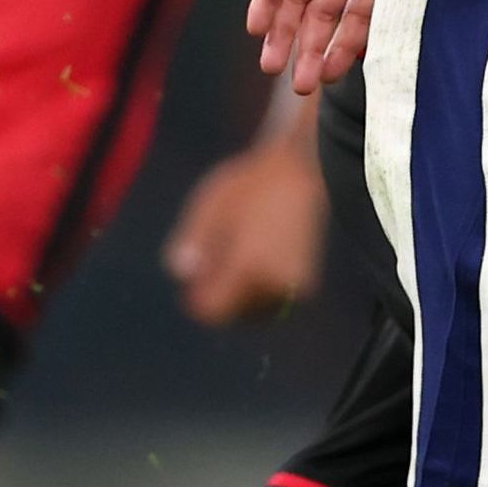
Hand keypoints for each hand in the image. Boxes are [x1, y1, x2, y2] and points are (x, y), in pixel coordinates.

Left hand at [165, 138, 327, 324]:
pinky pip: (274, 303)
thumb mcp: (211, 204)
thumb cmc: (252, 184)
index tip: (195, 280)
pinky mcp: (307, 285)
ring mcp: (295, 287)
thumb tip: (180, 275)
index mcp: (249, 266)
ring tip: (241, 257)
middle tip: (219, 260)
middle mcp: (275, 284)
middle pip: (234, 315)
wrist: (306, 171)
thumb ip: (191, 241)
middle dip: (222, 296)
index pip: (214, 312)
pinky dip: (262, 291)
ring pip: (255, 313)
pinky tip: (259, 260)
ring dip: (242, 296)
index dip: (198, 302)